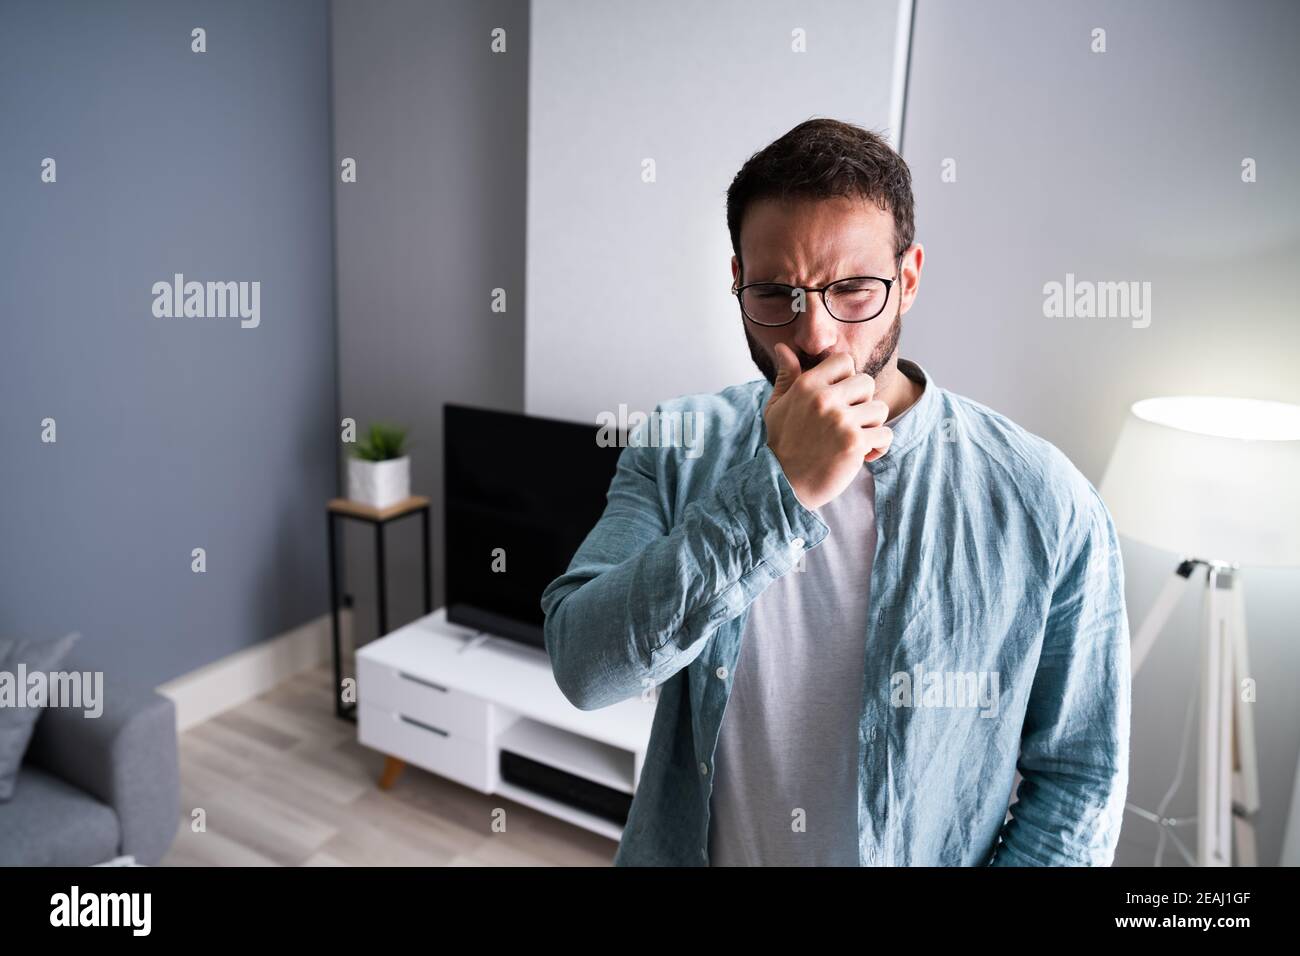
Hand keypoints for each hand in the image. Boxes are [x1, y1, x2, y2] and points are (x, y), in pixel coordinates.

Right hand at [763, 343, 892, 509]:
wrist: (784, 484)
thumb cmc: (782, 444)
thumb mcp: (778, 405)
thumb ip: (787, 375)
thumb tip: (784, 346)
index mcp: (807, 385)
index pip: (844, 361)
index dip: (847, 378)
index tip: (839, 398)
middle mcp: (824, 398)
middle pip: (867, 382)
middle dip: (862, 402)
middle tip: (848, 422)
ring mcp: (841, 420)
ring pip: (880, 408)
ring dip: (872, 426)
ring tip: (855, 438)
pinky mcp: (854, 443)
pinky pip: (885, 435)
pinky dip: (879, 447)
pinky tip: (864, 455)